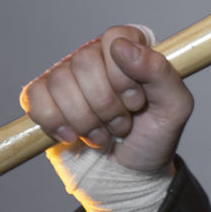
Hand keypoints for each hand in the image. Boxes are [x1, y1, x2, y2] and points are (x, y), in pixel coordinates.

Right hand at [19, 25, 193, 173]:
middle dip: (106, 104)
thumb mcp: (175, 107)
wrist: (130, 173)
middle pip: (84, 61)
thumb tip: (123, 46)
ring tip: (104, 134)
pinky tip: (75, 136)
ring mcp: (67, 75)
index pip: (114, 38)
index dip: (122, 74)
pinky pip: (35, 96)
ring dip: (85, 119)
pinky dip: (55, 122)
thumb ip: (160, 72)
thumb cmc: (153, 136)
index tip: (136, 101)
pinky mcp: (44, 98)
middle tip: (122, 124)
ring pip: (59, 81)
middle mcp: (96, 55)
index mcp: (131, 48)